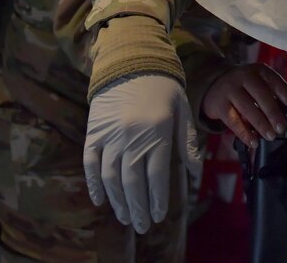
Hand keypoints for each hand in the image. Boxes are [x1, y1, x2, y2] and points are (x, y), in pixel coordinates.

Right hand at [83, 74, 200, 234]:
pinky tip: (101, 200)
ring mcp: (110, 135)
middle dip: (138, 208)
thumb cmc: (163, 87)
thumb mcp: (182, 110)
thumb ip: (187, 143)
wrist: (132, 60)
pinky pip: (90, 163)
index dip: (157, 199)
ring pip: (111, 177)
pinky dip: (94, 183)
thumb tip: (196, 174)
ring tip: (125, 217)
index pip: (156, 175)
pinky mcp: (94, 131)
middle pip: (133, 182)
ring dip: (118, 201)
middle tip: (142, 226)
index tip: (159, 215)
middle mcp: (132, 136)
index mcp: (157, 132)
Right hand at [201, 64, 286, 148]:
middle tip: (282, 127)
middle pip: (260, 94)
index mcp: (258, 71)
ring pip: (247, 107)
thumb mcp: (257, 83)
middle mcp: (244, 77)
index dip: (284, 91)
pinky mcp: (219, 105)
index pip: (273, 79)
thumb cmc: (244, 87)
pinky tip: (253, 142)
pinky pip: (233, 121)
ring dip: (260, 123)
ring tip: (271, 136)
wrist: (213, 84)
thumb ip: (271, 94)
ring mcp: (230, 90)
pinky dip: (244, 133)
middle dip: (272, 111)